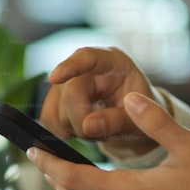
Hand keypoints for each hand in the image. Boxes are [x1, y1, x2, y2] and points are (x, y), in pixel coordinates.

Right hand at [40, 47, 167, 154]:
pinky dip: (64, 131)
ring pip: (56, 109)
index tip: (55, 78)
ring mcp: (68, 81)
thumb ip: (117, 121)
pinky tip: (82, 130)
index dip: (70, 66)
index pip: (87, 57)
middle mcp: (87, 67)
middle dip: (83, 121)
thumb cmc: (141, 113)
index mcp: (113, 61)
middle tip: (103, 133)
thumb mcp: (139, 119)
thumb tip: (88, 125)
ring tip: (98, 129)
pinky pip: (48, 118)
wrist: (135, 119)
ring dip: (76, 129)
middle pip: (70, 93)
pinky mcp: (56, 98)